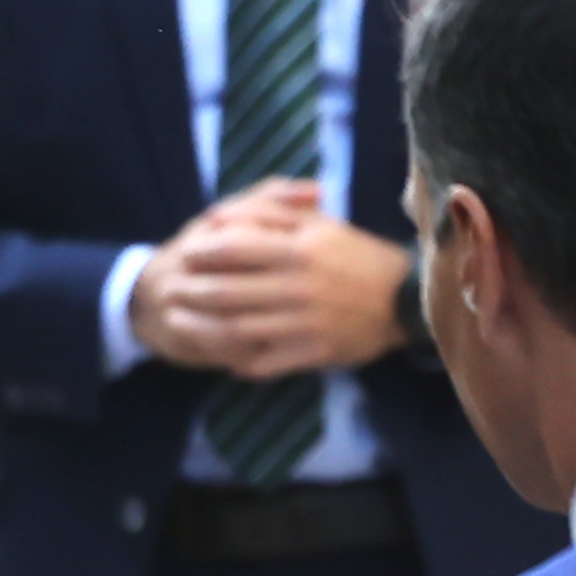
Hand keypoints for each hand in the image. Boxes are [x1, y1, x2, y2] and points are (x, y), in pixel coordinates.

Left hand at [132, 184, 413, 382]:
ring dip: (200, 328)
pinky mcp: (312, 353)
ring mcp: (304, 322)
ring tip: (176, 323)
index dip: (203, 252)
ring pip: (238, 328)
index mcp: (302, 247)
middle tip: (168, 292)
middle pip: (228, 291)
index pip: (237, 247)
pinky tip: (217, 356)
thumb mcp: (322, 225)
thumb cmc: (357, 257)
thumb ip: (273, 215)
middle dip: (191, 292)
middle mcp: (299, 285)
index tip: (184, 254)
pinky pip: (264, 361)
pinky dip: (236, 360)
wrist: (406, 299)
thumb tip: (219, 216)